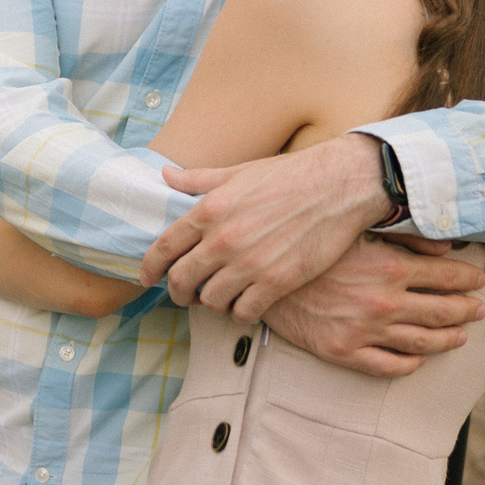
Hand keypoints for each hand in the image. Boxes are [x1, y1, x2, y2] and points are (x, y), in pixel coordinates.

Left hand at [138, 134, 392, 321]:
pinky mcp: (277, 282)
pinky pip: (244, 312)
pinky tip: (245, 304)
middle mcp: (223, 239)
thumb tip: (166, 176)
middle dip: (176, 293)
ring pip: (211, 301)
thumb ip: (198, 179)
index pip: (163, 248)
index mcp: (208, 210)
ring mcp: (250, 263)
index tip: (146, 278)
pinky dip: (239, 313)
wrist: (338, 186)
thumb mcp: (238, 172)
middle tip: (183, 295)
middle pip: (181, 281)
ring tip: (218, 298)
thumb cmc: (288, 175)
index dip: (149, 268)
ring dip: (210, 304)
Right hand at [262, 237, 484, 377]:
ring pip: (423, 343)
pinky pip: (389, 366)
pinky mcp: (344, 352)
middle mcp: (383, 302)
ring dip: (449, 339)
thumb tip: (445, 246)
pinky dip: (410, 364)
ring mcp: (365, 331)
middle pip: (442, 311)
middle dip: (467, 310)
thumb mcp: (357, 230)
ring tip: (460, 335)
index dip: (469, 279)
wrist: (260, 273)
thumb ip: (404, 236)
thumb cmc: (309, 243)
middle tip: (480, 309)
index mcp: (390, 267)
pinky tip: (419, 359)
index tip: (480, 280)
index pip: (447, 276)